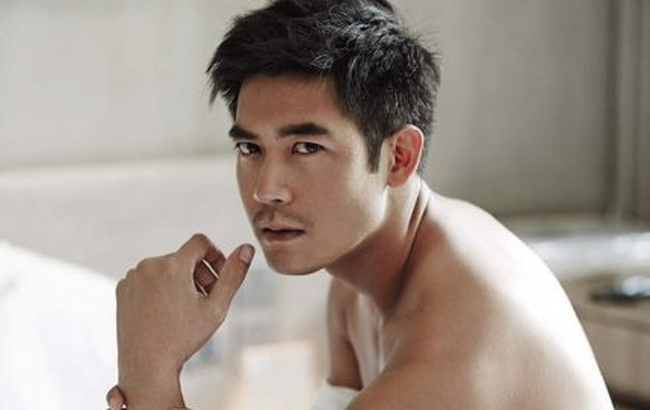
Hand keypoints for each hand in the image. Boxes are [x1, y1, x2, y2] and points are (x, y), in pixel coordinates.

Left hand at [114, 234, 254, 409]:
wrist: (146, 365)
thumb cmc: (184, 338)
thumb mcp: (216, 307)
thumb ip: (233, 274)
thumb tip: (247, 248)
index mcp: (172, 266)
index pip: (200, 242)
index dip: (215, 256)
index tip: (218, 277)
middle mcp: (149, 265)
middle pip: (183, 257)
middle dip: (198, 273)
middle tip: (205, 300)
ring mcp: (132, 276)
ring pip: (165, 267)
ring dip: (179, 281)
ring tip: (184, 308)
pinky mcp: (122, 288)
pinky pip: (147, 278)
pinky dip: (159, 288)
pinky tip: (164, 312)